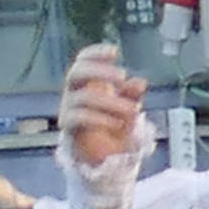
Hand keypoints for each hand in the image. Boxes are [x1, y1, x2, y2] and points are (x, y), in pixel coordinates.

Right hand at [58, 43, 146, 174]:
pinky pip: (78, 118)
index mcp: (87, 84)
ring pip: (82, 97)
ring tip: (133, 110)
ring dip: (110, 101)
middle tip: (122, 76)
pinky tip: (118, 123)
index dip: (95, 53)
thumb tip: (140, 82)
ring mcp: (68, 110)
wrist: (106, 157)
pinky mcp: (68, 128)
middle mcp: (74, 93)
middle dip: (99, 71)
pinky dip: (100, 118)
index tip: (115, 52)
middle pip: (76, 73)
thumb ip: (132, 95)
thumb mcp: (129, 108)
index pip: (83, 61)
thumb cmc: (115, 126)